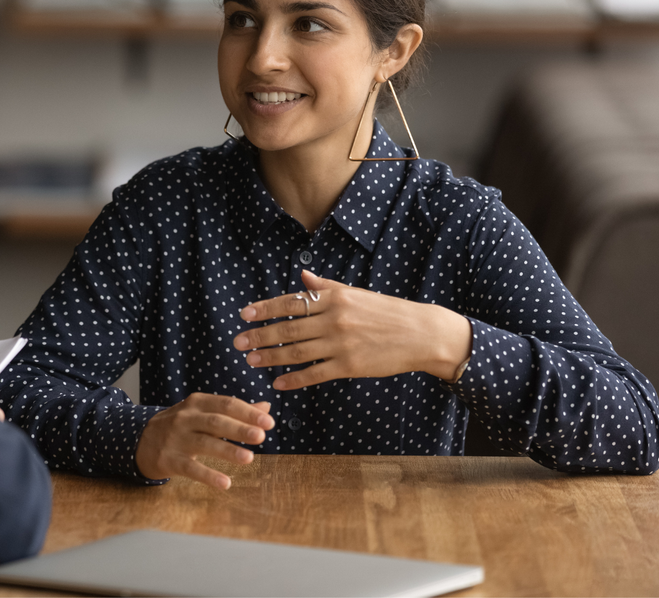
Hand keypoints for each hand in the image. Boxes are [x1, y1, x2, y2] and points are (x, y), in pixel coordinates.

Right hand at [135, 393, 273, 489]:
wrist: (139, 440)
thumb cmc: (179, 426)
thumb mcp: (202, 413)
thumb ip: (233, 411)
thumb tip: (266, 407)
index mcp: (196, 403)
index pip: (225, 404)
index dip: (247, 412)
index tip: (269, 422)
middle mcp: (185, 418)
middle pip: (215, 421)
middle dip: (239, 428)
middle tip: (261, 436)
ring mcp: (175, 438)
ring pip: (204, 443)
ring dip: (227, 450)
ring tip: (249, 458)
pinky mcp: (169, 460)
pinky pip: (191, 469)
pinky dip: (208, 476)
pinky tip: (225, 483)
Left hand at [233, 270, 470, 389]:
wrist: (421, 333)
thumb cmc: (387, 312)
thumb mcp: (356, 293)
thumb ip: (326, 286)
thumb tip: (301, 275)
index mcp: (334, 297)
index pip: (291, 302)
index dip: (265, 309)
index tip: (244, 315)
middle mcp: (335, 319)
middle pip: (288, 328)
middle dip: (260, 335)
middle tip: (238, 342)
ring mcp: (341, 343)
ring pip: (297, 352)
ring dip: (271, 357)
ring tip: (251, 360)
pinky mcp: (350, 366)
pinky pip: (316, 374)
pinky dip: (295, 379)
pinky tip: (278, 383)